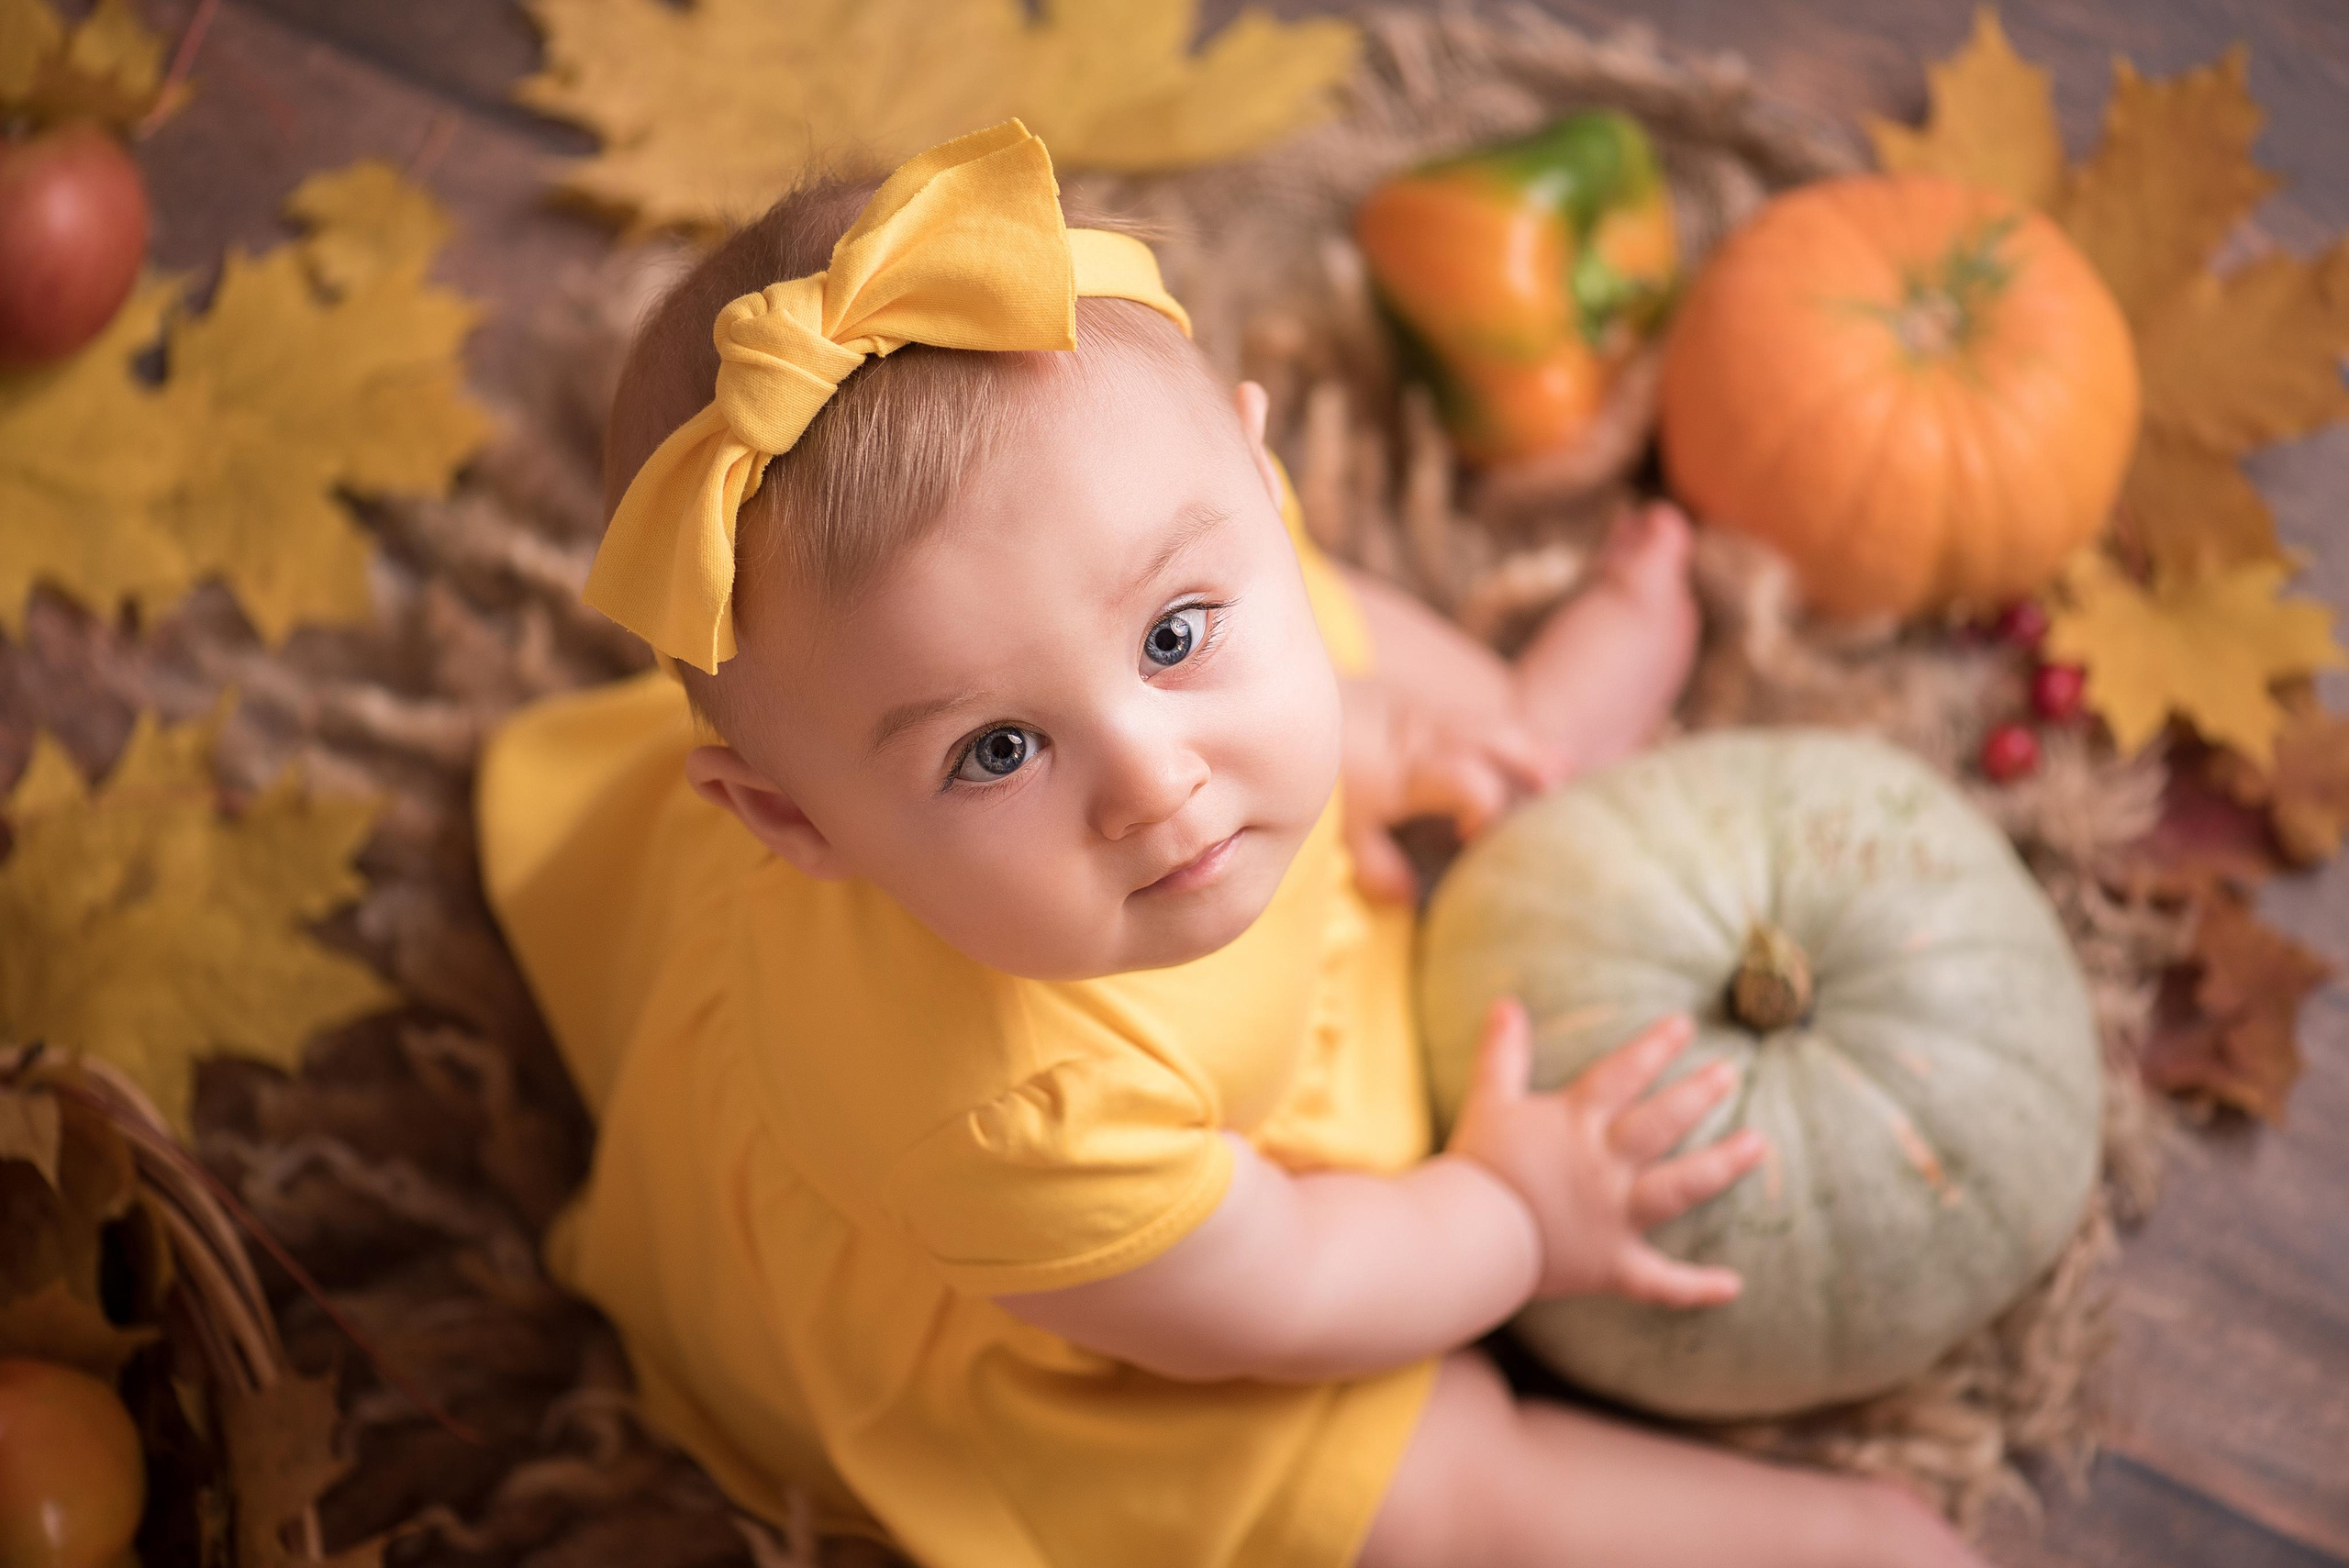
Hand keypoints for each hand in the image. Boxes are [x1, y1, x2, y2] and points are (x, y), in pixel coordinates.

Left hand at [1338, 680, 1556, 901]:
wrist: (1283, 709)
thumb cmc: (1317, 776)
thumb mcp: (1339, 828)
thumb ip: (1375, 864)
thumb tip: (1408, 899)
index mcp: (1408, 769)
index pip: (1470, 782)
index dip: (1485, 810)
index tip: (1472, 838)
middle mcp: (1424, 736)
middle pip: (1490, 740)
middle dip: (1528, 760)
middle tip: (1560, 783)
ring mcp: (1423, 715)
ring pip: (1484, 723)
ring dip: (1526, 744)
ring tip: (1562, 766)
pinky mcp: (1417, 706)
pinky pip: (1469, 717)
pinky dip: (1503, 734)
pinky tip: (1533, 751)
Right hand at [1444, 999, 1764, 1306]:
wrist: (1467, 1236)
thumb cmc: (1479, 1166)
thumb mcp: (1488, 1100)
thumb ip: (1502, 1053)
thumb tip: (1506, 1003)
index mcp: (1575, 1123)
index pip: (1621, 1075)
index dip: (1653, 1048)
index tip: (1684, 1025)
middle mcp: (1604, 1165)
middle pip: (1660, 1123)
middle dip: (1698, 1095)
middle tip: (1729, 1072)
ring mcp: (1614, 1216)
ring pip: (1679, 1188)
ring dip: (1722, 1166)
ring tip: (1758, 1144)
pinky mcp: (1613, 1264)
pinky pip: (1660, 1281)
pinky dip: (1695, 1288)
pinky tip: (1733, 1286)